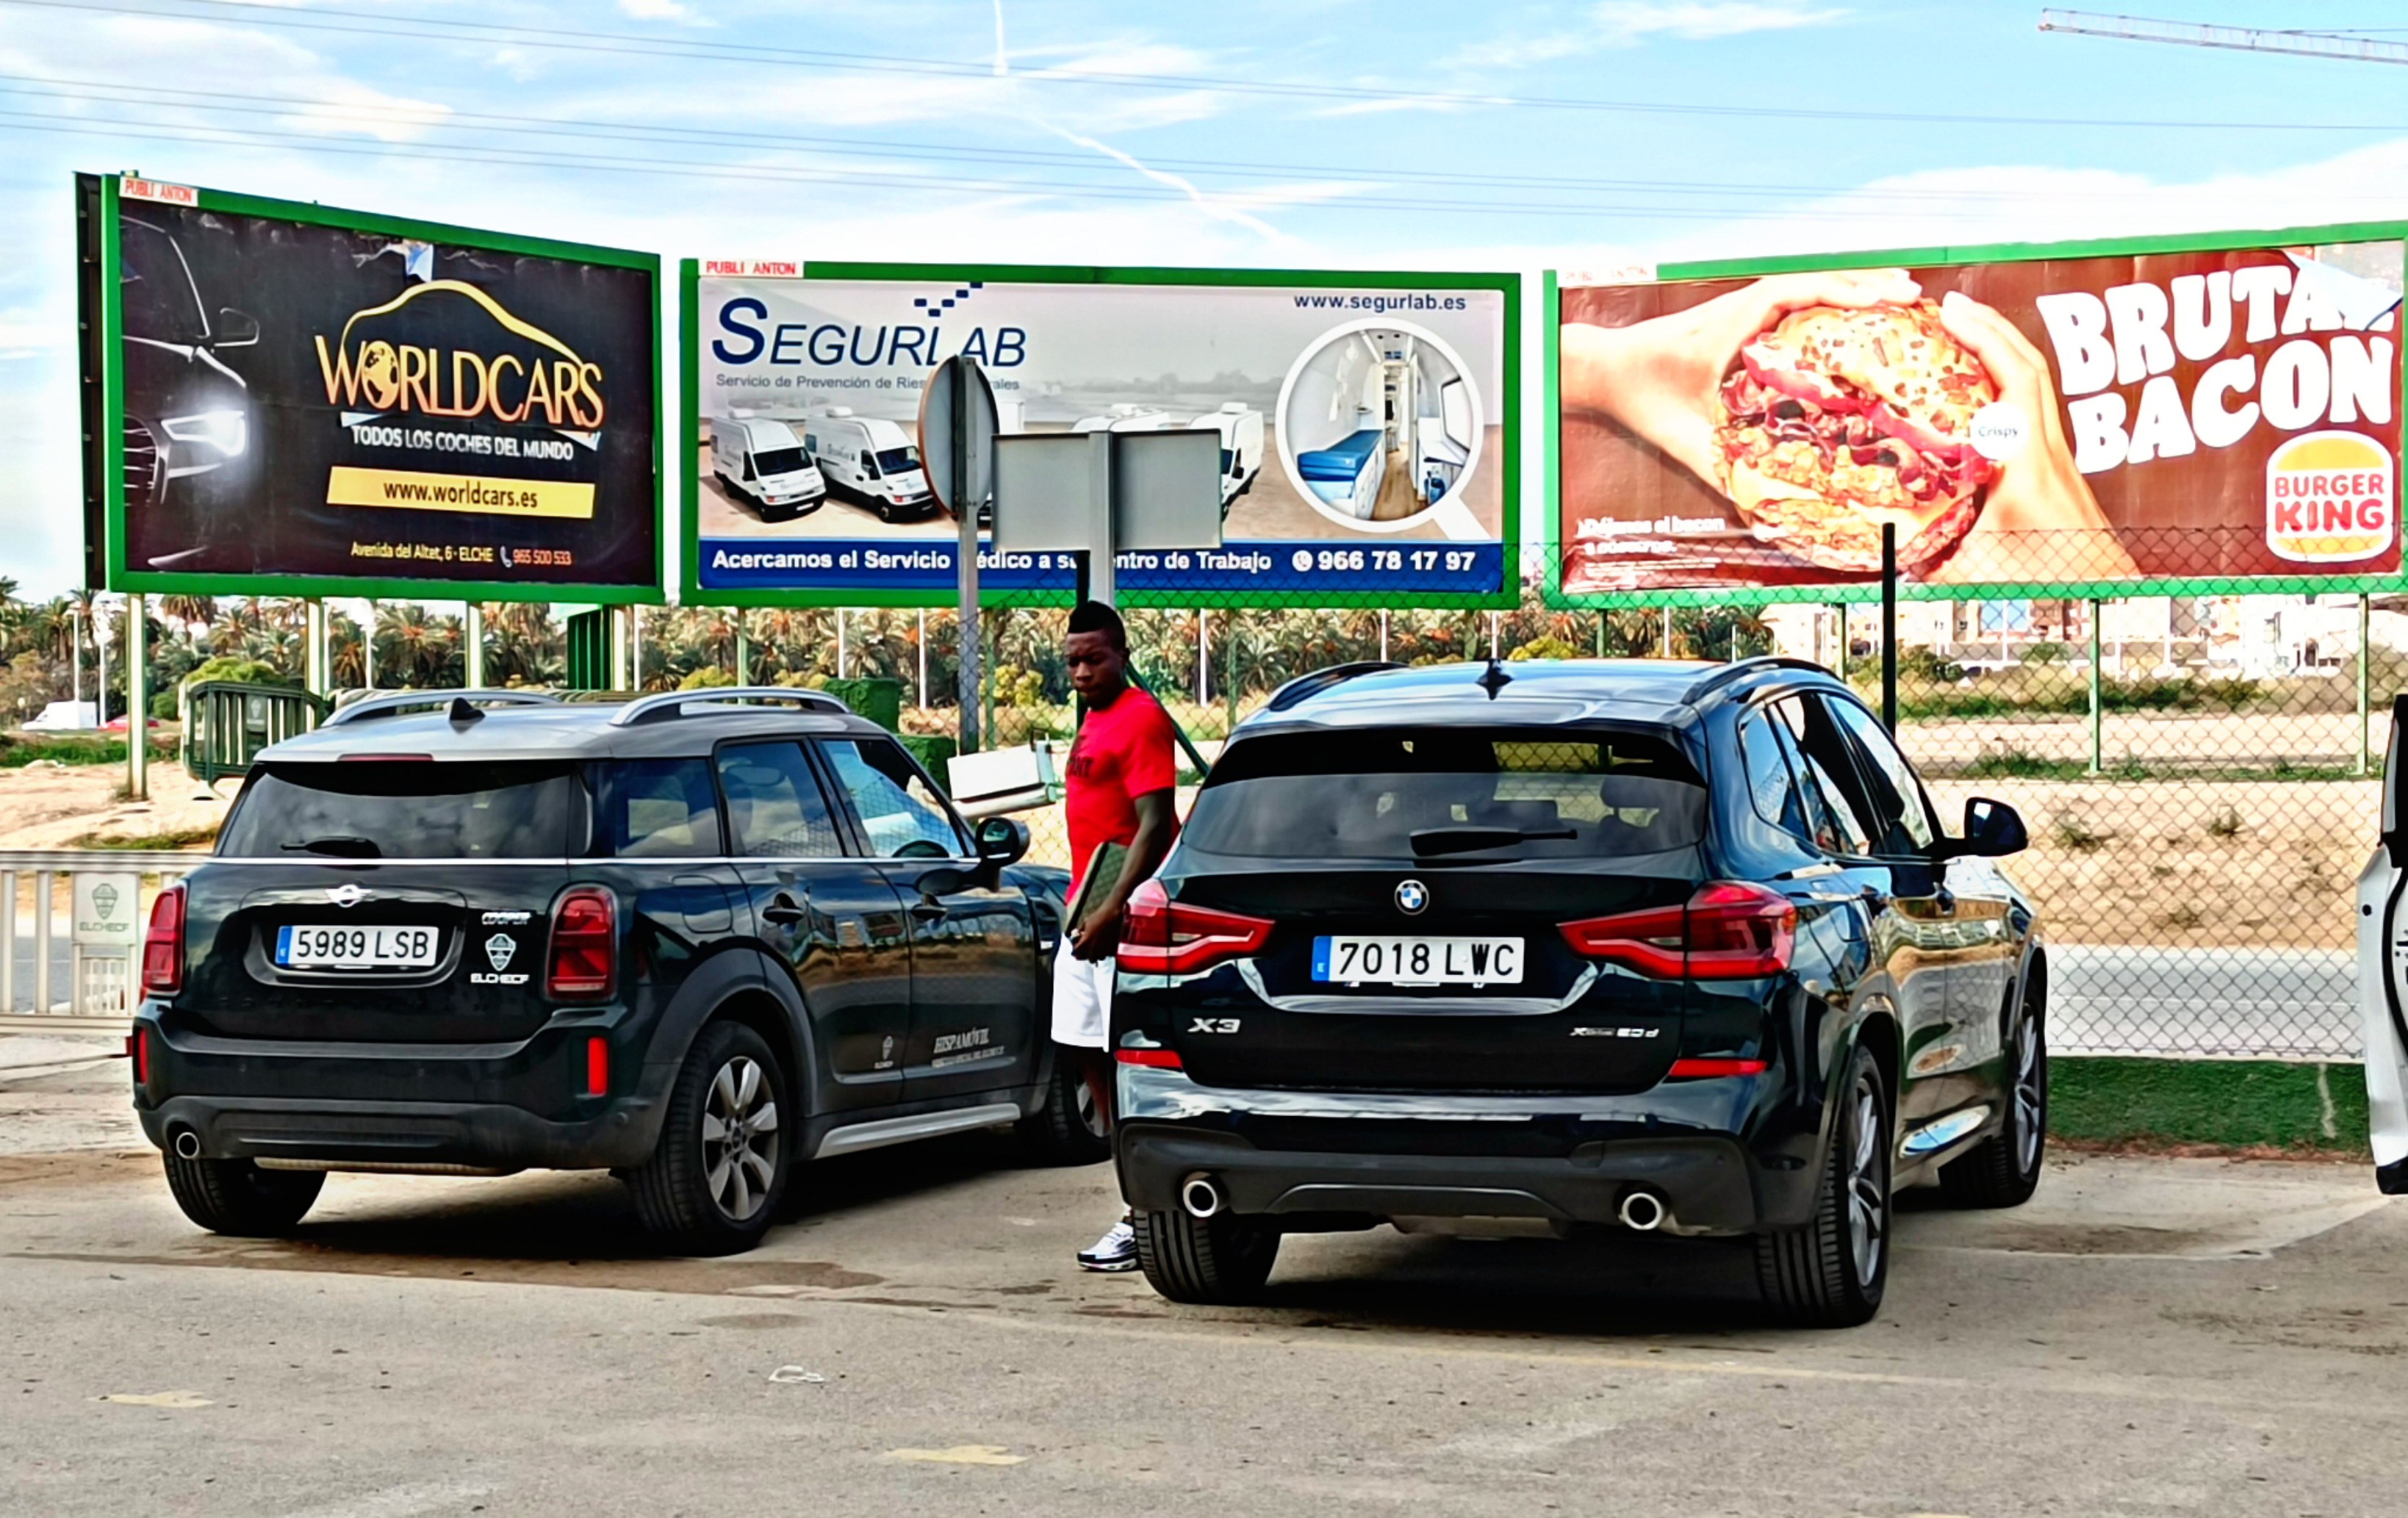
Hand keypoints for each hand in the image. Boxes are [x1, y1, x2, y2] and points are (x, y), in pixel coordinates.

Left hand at [1070, 907, 1120, 960]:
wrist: (1112, 915)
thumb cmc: (1098, 917)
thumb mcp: (1085, 922)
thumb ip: (1080, 930)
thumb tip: (1076, 934)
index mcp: (1086, 942)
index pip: (1076, 952)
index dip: (1075, 951)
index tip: (1075, 949)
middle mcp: (1094, 948)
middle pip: (1087, 959)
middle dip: (1085, 955)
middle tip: (1085, 950)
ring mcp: (1104, 950)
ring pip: (1098, 959)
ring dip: (1095, 956)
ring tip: (1095, 950)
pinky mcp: (1112, 949)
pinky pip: (1107, 955)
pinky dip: (1104, 953)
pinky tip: (1104, 948)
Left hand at [1561, 269, 1922, 485]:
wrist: (1603, 369)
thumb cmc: (1639, 396)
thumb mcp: (1681, 438)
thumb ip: (1718, 470)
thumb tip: (1763, 505)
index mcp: (1732, 324)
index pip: (1796, 293)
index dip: (1843, 292)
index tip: (1885, 298)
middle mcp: (1741, 308)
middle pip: (1813, 283)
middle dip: (1864, 285)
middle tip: (1914, 295)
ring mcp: (1742, 310)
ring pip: (1806, 289)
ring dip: (1850, 289)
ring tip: (1899, 297)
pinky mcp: (1741, 320)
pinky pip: (1792, 303)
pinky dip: (1827, 303)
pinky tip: (1856, 318)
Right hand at [1925, 291, 2139, 584]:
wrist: (2104, 600)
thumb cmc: (2047, 588)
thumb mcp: (1971, 576)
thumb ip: (1924, 558)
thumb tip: (1875, 541)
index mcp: (2026, 465)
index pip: (2015, 379)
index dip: (1983, 337)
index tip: (1948, 312)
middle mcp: (2048, 451)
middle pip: (2029, 364)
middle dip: (1988, 325)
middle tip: (1948, 304)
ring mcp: (2057, 456)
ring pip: (2035, 382)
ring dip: (2000, 348)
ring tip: (1961, 330)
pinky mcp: (2055, 468)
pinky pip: (2031, 407)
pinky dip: (2004, 380)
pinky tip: (1977, 387)